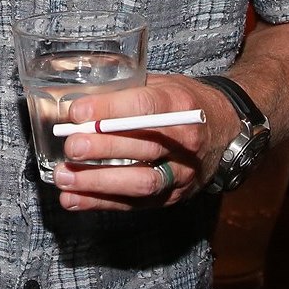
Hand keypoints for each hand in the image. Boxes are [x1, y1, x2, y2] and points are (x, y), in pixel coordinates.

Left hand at [50, 76, 215, 211]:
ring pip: (141, 182)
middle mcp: (186, 142)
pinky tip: (72, 199)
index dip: (109, 110)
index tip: (77, 112)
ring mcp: (182, 173)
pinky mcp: (173, 197)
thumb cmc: (183, 102)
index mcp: (182, 106)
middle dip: (102, 149)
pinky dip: (101, 203)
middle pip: (143, 147)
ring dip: (98, 182)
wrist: (224, 129)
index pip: (145, 107)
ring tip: (64, 177)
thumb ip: (124, 91)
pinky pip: (136, 204)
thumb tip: (73, 100)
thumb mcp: (161, 84)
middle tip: (70, 146)